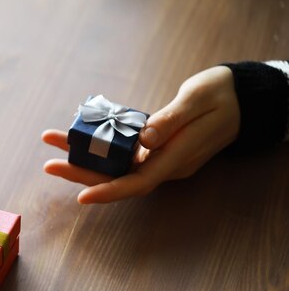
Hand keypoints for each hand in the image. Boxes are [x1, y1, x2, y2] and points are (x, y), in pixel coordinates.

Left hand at [42, 66, 239, 203]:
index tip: (81, 195)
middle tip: (49, 165)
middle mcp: (165, 165)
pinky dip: (101, 148)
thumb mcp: (198, 100)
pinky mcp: (156, 149)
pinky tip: (80, 138)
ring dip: (85, 158)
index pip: (138, 182)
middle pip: (118, 177)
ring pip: (117, 166)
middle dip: (81, 173)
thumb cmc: (222, 95)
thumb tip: (143, 139)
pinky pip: (124, 154)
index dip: (109, 191)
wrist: (242, 98)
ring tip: (55, 142)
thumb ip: (171, 120)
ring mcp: (160, 158)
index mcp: (177, 158)